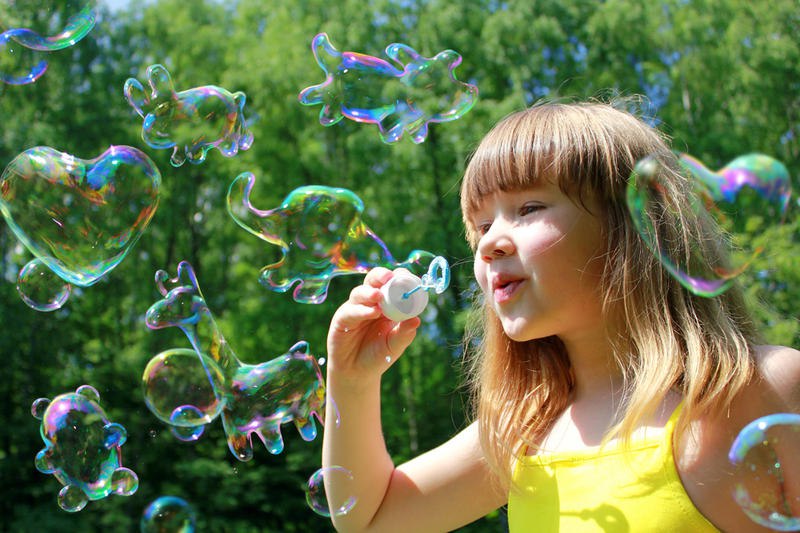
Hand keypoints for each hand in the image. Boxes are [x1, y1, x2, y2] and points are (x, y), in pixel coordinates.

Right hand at [326, 267, 420, 384]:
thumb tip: (417, 319)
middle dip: (380, 275)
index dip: (399, 277)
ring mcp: (354, 309)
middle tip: (389, 277)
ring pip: (359, 292)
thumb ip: (405, 333)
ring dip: (369, 292)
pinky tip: (371, 312)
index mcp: (386, 304)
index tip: (407, 278)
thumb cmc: (378, 356)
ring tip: (378, 297)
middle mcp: (370, 303)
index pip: (392, 284)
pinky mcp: (341, 320)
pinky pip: (350, 311)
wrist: (357, 374)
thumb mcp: (395, 345)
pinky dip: (361, 310)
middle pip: (373, 280)